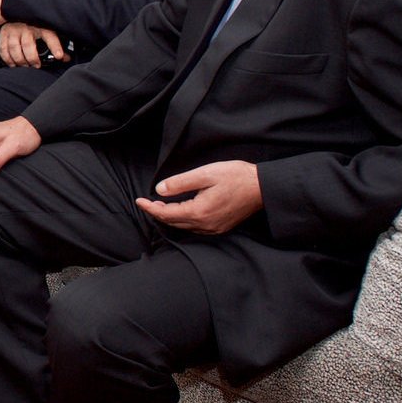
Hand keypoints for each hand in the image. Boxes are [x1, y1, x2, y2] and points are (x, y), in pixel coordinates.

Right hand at [0, 22, 67, 67]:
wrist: (15, 10)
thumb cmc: (33, 23)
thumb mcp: (46, 29)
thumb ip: (55, 44)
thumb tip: (65, 58)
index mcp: (41, 25)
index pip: (50, 36)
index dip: (55, 46)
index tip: (59, 56)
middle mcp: (26, 27)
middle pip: (28, 46)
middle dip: (32, 59)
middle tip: (36, 66)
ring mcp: (14, 30)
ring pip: (14, 49)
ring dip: (20, 61)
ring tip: (25, 66)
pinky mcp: (4, 34)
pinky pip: (4, 49)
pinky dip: (8, 59)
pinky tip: (13, 64)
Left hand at [135, 161, 261, 233]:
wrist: (263, 187)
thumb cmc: (236, 177)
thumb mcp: (206, 174)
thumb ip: (181, 183)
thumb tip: (160, 190)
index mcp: (199, 211)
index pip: (166, 214)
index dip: (150, 208)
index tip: (138, 201)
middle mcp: (206, 224)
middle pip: (173, 222)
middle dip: (157, 213)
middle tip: (147, 203)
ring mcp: (214, 228)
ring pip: (184, 226)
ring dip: (170, 217)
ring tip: (160, 206)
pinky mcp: (221, 227)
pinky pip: (196, 227)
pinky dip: (183, 220)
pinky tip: (181, 211)